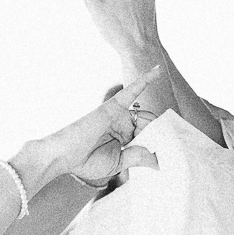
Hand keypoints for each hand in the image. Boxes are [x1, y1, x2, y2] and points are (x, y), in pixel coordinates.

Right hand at [36, 66, 162, 186]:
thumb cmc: (85, 161)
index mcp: (124, 137)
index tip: (169, 155)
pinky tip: (157, 71)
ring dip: (155, 127)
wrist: (64, 156)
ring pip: (146, 116)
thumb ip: (138, 157)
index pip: (148, 136)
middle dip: (160, 137)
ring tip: (158, 140)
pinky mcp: (113, 106)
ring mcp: (119, 114)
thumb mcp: (119, 163)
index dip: (159, 144)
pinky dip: (144, 80)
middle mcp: (123, 123)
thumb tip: (159, 160)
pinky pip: (131, 90)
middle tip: (169, 147)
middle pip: (150, 126)